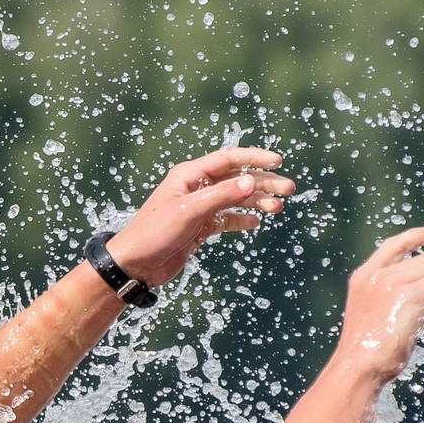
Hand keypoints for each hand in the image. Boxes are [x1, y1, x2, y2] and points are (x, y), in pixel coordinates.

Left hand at [103, 148, 296, 288]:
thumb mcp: (189, 211)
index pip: (229, 159)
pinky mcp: (199, 227)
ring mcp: (198, 208)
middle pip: (236, 179)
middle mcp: (195, 188)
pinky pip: (226, 219)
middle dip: (263, 182)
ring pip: (234, 199)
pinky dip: (241, 219)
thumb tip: (251, 181)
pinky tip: (256, 221)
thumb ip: (221, 196)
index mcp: (189, 175)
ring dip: (256, 201)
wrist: (135, 265)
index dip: (254, 158)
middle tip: (289, 189)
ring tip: (278, 207)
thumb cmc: (154, 233)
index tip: (278, 160)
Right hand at [332, 225, 423, 385]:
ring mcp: (392, 283)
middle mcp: (377, 275)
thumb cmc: (370, 353)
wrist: (359, 367)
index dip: (416, 236)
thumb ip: (416, 308)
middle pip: (422, 258)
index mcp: (364, 278)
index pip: (393, 246)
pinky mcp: (409, 295)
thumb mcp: (388, 321)